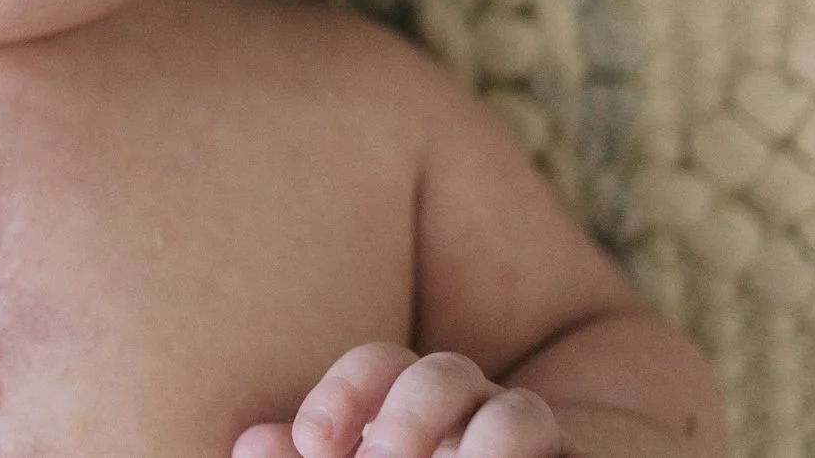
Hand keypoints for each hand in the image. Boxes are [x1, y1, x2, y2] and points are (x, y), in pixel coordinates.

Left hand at [232, 344, 577, 457]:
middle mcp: (476, 411)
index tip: (313, 444)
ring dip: (482, 448)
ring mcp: (532, 443)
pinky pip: (563, 457)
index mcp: (413, 404)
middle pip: (445, 374)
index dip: (345, 393)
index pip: (380, 365)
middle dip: (408, 415)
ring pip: (520, 414)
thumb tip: (250, 446)